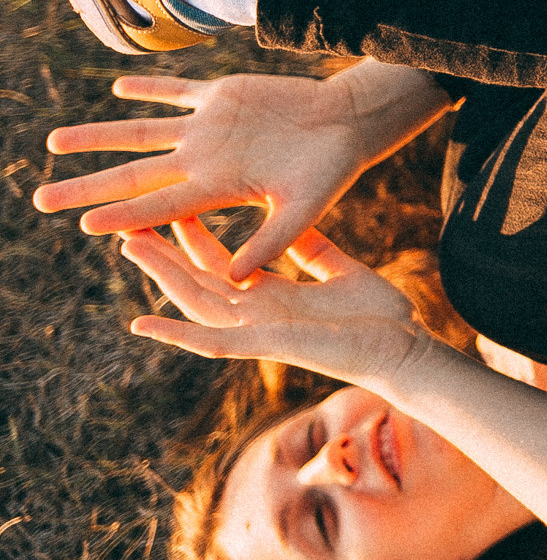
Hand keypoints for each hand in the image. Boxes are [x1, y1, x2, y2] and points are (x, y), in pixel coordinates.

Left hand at [35, 66, 447, 280]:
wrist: (351, 122)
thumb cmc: (332, 168)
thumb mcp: (305, 208)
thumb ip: (272, 240)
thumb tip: (241, 279)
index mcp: (219, 189)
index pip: (160, 204)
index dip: (122, 214)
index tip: (84, 224)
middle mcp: (204, 161)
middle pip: (133, 174)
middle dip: (87, 186)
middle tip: (41, 200)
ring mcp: (209, 128)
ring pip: (141, 132)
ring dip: (100, 136)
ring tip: (54, 143)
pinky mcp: (223, 96)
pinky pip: (177, 91)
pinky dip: (150, 88)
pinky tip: (118, 89)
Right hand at [122, 218, 435, 389]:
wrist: (405, 349)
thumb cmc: (380, 316)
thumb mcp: (341, 271)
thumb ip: (314, 252)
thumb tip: (295, 225)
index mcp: (274, 296)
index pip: (221, 266)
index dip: (194, 241)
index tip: (173, 209)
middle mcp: (259, 314)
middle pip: (198, 283)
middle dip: (164, 256)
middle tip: (129, 225)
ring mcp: (260, 331)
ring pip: (196, 303)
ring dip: (162, 278)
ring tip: (130, 248)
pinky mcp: (269, 345)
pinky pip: (214, 342)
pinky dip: (178, 334)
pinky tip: (142, 325)